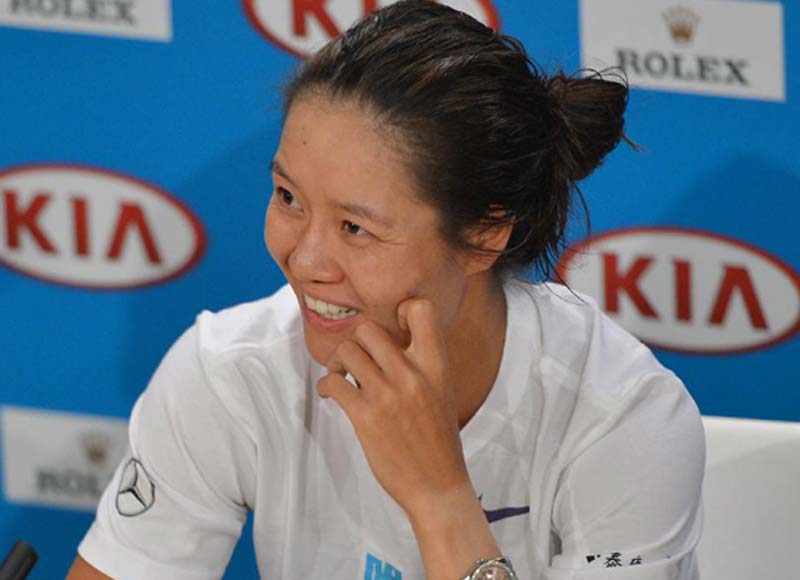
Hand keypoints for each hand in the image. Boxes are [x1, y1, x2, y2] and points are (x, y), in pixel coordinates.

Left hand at [316, 298, 471, 516]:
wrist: (438, 485)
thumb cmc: (438, 439)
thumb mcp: (441, 391)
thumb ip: (422, 364)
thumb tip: (388, 342)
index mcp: (436, 364)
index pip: (420, 309)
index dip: (399, 311)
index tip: (390, 331)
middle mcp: (412, 374)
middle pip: (368, 328)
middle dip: (355, 341)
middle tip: (354, 360)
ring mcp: (388, 394)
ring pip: (346, 351)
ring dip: (336, 363)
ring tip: (341, 378)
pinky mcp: (366, 416)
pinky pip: (334, 383)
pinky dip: (327, 386)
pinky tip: (333, 396)